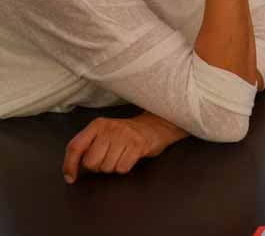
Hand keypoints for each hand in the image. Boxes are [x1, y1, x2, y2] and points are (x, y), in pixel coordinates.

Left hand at [62, 113, 186, 182]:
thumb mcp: (104, 133)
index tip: (71, 178)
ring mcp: (124, 136)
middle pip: (91, 162)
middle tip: (108, 159)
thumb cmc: (126, 135)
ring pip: (107, 167)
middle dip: (98, 167)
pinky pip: (122, 168)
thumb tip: (70, 172)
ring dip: (113, 167)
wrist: (155, 126)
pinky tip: (130, 158)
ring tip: (121, 156)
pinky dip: (124, 168)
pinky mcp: (138, 145)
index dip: (69, 165)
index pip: (75, 147)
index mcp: (97, 125)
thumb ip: (87, 146)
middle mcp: (109, 128)